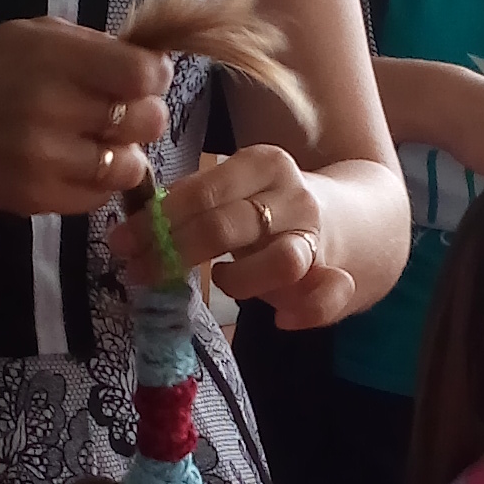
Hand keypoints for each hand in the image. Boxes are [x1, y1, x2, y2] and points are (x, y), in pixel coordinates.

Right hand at [0, 20, 169, 217]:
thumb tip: (151, 65)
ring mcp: (47, 160)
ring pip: (131, 165)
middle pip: (147, 120)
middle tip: (122, 112)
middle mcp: (53, 110)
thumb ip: (93, 46)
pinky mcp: (40, 199)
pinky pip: (100, 196)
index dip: (153, 77)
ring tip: (99, 142)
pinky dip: (98, 181)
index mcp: (56, 60)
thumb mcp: (35, 35)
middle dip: (143, 114)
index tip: (142, 79)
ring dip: (124, 153)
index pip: (142, 74)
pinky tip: (76, 163)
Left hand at [107, 146, 355, 328]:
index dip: (156, 221)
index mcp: (263, 164)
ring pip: (279, 261)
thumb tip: (134, 224)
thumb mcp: (239, 191)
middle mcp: (293, 196)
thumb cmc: (275, 210)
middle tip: (138, 272)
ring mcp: (318, 238)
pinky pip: (326, 299)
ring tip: (221, 281)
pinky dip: (304, 311)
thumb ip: (196, 203)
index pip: (201, 191)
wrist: (363, 222)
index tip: (120, 243)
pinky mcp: (343, 277)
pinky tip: (282, 318)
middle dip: (173, 253)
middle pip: (225, 227)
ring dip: (239, 281)